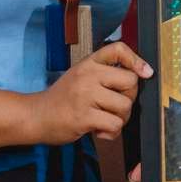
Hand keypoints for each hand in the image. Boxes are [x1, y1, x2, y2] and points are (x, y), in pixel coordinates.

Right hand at [31, 41, 150, 142]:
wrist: (35, 116)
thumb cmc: (63, 98)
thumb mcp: (81, 76)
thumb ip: (105, 74)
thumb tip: (140, 75)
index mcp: (89, 63)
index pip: (118, 49)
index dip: (136, 59)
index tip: (145, 72)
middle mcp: (88, 75)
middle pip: (130, 82)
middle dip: (129, 98)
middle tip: (113, 106)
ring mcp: (85, 95)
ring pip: (125, 106)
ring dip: (120, 118)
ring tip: (104, 119)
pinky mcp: (83, 116)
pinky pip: (114, 124)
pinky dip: (111, 132)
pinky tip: (99, 130)